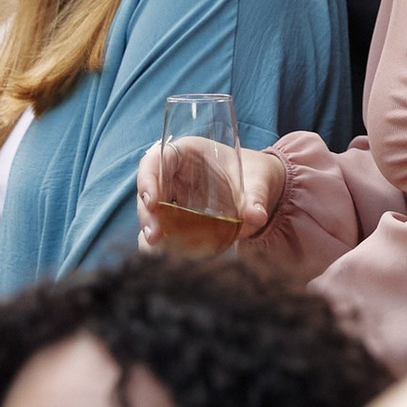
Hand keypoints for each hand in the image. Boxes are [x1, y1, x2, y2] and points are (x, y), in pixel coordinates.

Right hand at [135, 136, 286, 252]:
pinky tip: (162, 254)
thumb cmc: (256, 176)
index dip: (148, 178)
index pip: (157, 159)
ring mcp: (174, 195)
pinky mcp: (178, 216)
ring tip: (154, 248)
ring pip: (151, 210)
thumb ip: (257, 198)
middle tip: (154, 236)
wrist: (260, 191)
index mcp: (188, 153)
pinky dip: (161, 240)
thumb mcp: (259, 182)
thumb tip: (256, 216)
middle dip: (147, 212)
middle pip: (149, 188)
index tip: (152, 202)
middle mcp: (175, 173)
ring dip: (150, 228)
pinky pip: (162, 225)